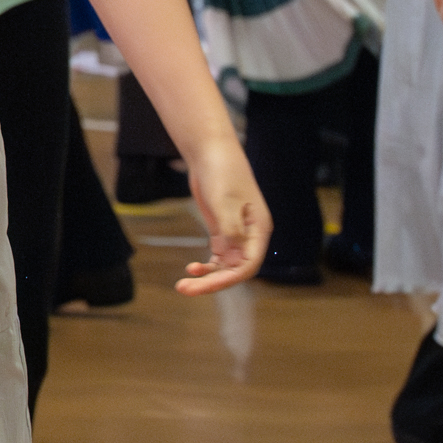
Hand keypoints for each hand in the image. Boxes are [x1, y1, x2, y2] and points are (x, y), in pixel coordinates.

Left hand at [175, 136, 269, 293]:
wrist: (210, 153)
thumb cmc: (222, 173)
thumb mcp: (225, 201)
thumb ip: (230, 228)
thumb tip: (235, 253)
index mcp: (259, 230)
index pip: (249, 264)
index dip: (230, 279)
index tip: (208, 284)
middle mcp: (250, 237)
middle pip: (235, 270)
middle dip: (213, 283)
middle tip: (185, 289)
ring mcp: (236, 234)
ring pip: (225, 266)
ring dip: (208, 277)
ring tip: (183, 285)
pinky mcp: (222, 230)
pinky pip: (217, 257)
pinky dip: (206, 266)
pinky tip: (192, 268)